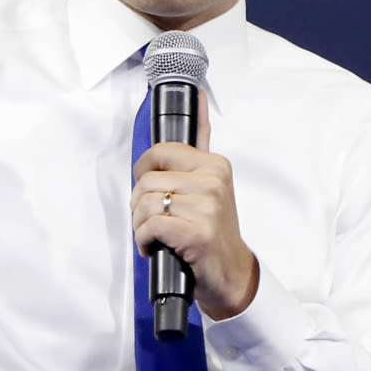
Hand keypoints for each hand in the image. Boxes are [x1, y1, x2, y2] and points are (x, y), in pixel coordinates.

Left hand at [132, 139, 259, 320]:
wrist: (230, 273)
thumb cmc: (213, 231)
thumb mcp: (210, 183)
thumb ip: (202, 140)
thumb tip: (199, 96)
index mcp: (215, 165)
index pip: (160, 152)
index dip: (143, 171)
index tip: (147, 184)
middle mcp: (213, 182)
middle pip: (147, 180)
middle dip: (139, 204)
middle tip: (151, 218)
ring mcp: (207, 207)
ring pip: (145, 203)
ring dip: (140, 224)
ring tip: (154, 234)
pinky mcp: (197, 232)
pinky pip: (150, 225)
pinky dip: (144, 240)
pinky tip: (155, 246)